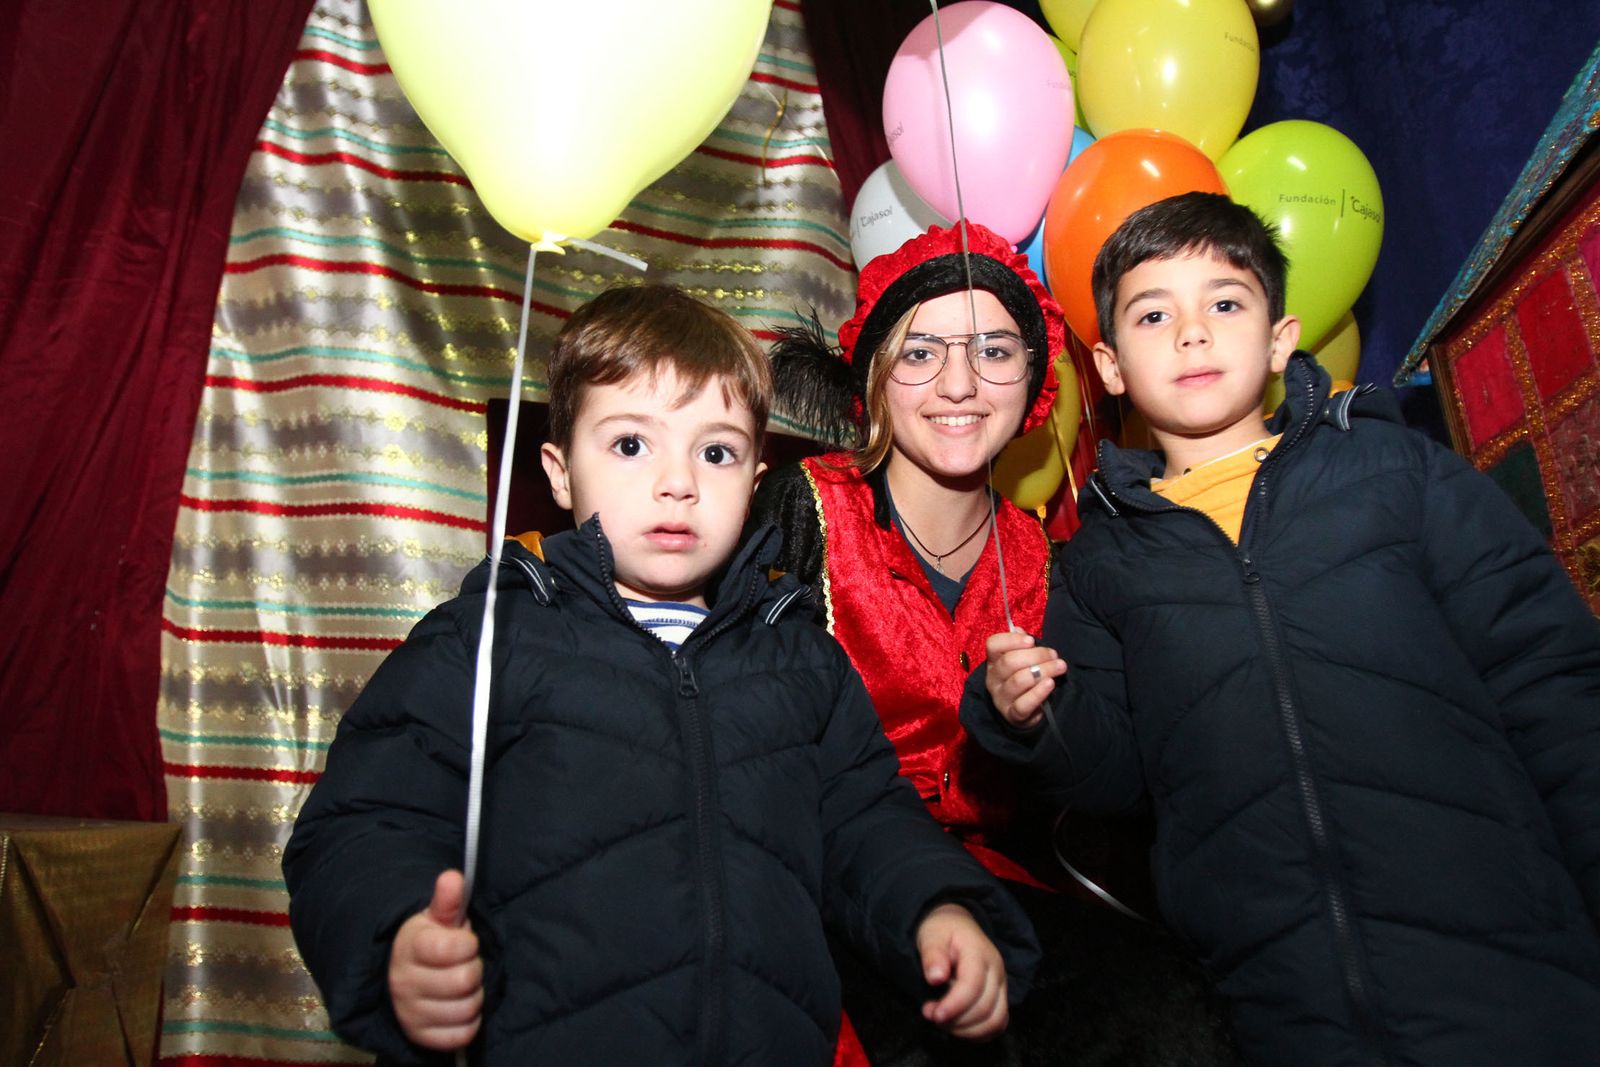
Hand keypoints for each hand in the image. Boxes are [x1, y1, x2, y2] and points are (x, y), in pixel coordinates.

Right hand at [389, 869, 482, 1049]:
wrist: (406, 976)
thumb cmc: (431, 944)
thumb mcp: (438, 918)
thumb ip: (448, 900)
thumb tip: (452, 877)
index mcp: (410, 947)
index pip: (452, 948)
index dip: (468, 944)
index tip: (464, 943)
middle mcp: (404, 982)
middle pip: (464, 981)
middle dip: (473, 970)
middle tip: (464, 965)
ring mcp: (410, 1012)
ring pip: (465, 1009)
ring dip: (473, 997)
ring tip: (461, 986)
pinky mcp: (420, 1036)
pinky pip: (461, 1034)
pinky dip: (468, 1022)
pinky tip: (458, 1007)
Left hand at [915, 903, 1008, 1039]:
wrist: (957, 926)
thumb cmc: (943, 931)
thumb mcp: (931, 935)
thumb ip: (932, 955)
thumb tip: (936, 978)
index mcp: (979, 953)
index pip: (973, 985)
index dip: (954, 1005)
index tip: (933, 1014)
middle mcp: (996, 971)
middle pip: (984, 1008)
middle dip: (955, 1020)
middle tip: (930, 1014)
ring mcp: (1001, 986)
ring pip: (994, 1021)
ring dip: (966, 1030)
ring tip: (942, 1021)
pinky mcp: (1000, 998)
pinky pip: (997, 1025)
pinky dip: (978, 1033)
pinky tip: (957, 1027)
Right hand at [984, 628, 1064, 729]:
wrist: (1030, 710)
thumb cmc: (1028, 678)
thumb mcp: (1024, 659)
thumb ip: (1021, 645)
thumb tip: (1019, 630)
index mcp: (994, 662)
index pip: (993, 645)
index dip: (1011, 640)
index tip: (1031, 641)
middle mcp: (993, 679)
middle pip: (1009, 662)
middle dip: (1037, 655)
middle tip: (1054, 655)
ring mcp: (1001, 698)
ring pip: (1018, 680)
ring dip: (1044, 671)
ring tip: (1060, 667)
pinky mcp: (1012, 715)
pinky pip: (1023, 704)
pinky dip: (1038, 693)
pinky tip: (1050, 684)